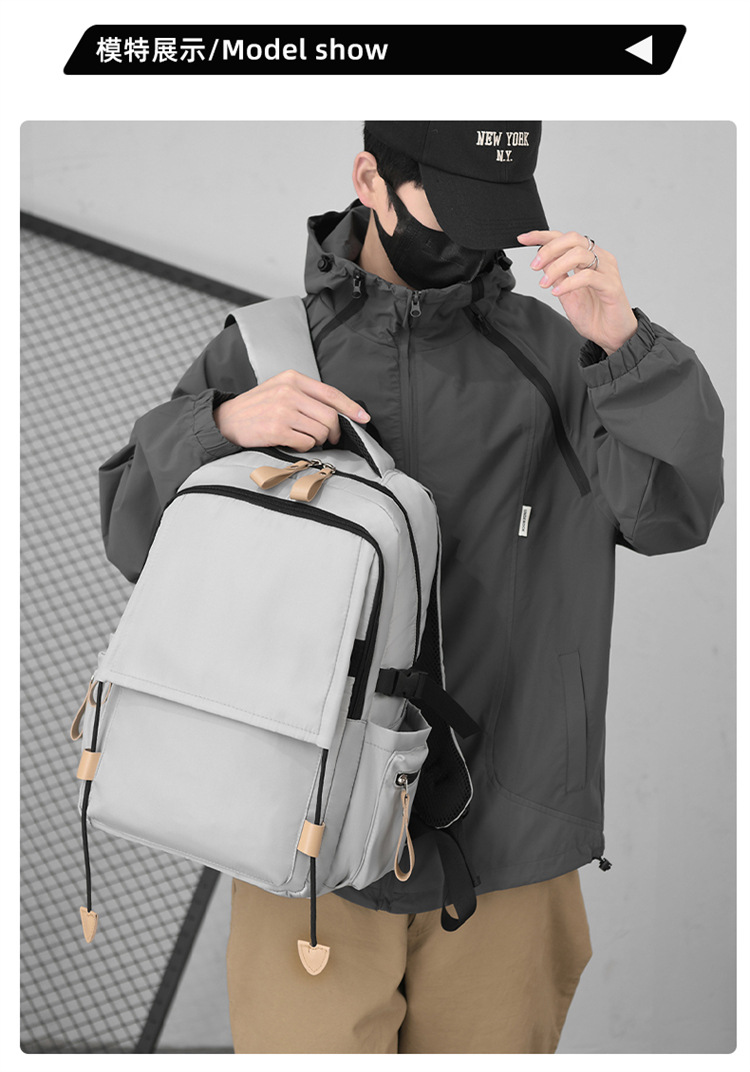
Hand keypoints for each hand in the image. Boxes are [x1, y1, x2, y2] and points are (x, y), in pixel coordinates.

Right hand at [214, 369, 370, 450]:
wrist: (225, 420)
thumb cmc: (256, 408)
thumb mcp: (280, 390)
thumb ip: (306, 396)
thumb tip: (338, 413)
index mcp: (292, 378)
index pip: (331, 393)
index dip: (351, 407)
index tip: (363, 418)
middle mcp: (289, 391)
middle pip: (330, 416)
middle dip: (335, 432)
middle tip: (330, 439)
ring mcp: (282, 410)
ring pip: (320, 432)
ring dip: (316, 441)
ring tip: (301, 438)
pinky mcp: (276, 429)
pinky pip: (306, 443)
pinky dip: (303, 447)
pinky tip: (291, 442)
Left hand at [517, 230, 637, 355]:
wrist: (611, 336)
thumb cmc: (594, 315)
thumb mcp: (566, 293)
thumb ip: (557, 275)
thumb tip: (541, 260)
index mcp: (589, 258)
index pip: (565, 238)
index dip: (543, 236)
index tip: (523, 239)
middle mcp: (600, 259)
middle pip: (573, 239)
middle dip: (548, 250)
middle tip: (534, 266)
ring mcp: (607, 271)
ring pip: (579, 254)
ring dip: (556, 267)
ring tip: (544, 283)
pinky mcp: (611, 286)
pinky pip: (587, 277)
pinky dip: (568, 283)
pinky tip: (557, 292)